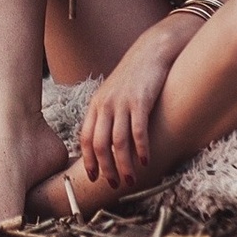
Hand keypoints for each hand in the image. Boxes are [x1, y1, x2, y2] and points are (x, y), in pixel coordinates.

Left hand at [78, 25, 183, 187]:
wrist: (150, 52)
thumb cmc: (133, 77)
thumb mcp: (112, 94)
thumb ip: (106, 115)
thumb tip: (105, 143)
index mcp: (96, 105)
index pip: (85, 138)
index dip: (88, 160)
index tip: (93, 177)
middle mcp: (105, 105)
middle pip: (99, 144)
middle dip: (105, 168)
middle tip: (113, 184)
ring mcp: (122, 103)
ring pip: (118, 142)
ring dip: (124, 165)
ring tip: (130, 179)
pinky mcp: (140, 101)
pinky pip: (137, 131)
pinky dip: (140, 149)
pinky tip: (145, 161)